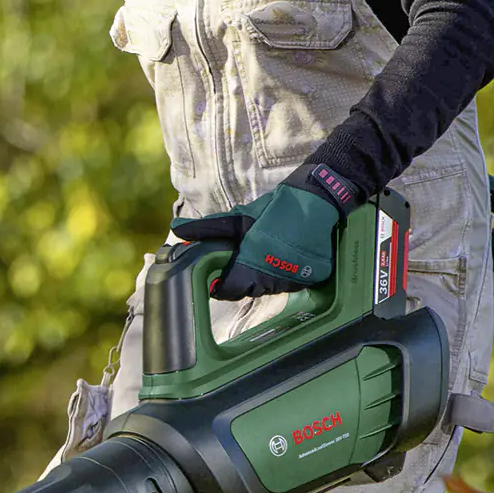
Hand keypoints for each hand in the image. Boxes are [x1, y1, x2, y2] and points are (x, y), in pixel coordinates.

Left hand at [172, 181, 341, 299]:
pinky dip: (284, 276)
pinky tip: (285, 258)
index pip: (228, 291)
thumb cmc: (273, 210)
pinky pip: (290, 285)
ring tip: (269, 254)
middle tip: (246, 259)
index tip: (219, 278)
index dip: (221, 286)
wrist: (317, 201)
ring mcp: (293, 280)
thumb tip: (176, 228)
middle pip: (248, 291)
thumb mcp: (239, 218)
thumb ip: (208, 228)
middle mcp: (272, 276)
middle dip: (243, 280)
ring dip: (265, 277)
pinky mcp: (311, 280)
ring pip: (269, 289)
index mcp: (251, 261)